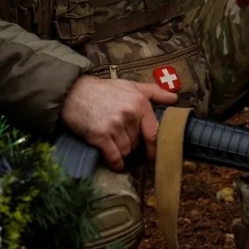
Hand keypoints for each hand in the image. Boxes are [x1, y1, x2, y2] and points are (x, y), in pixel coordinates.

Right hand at [60, 75, 177, 170]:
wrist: (74, 92)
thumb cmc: (104, 89)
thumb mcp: (131, 86)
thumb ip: (154, 92)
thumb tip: (174, 98)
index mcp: (139, 103)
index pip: (154, 132)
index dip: (154, 147)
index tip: (153, 155)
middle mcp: (129, 114)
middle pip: (138, 143)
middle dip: (132, 144)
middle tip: (122, 139)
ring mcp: (114, 125)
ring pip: (126, 151)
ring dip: (122, 152)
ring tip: (113, 143)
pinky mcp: (100, 135)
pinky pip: (114, 157)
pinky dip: (116, 163)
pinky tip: (114, 162)